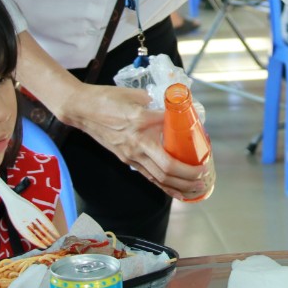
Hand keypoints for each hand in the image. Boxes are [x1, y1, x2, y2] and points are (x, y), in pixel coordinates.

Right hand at [58, 83, 208, 200]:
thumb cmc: (108, 98)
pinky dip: (165, 186)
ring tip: (197, 188)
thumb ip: (157, 104)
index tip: (205, 154)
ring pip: (158, 178)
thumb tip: (177, 109)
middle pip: (167, 170)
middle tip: (205, 176)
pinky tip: (177, 192)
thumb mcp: (136, 95)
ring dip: (180, 186)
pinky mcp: (126, 160)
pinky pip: (149, 177)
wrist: (82, 109)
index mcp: (141, 125)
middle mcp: (137, 145)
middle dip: (189, 177)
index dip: (189, 154)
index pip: (170, 145)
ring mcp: (130, 156)